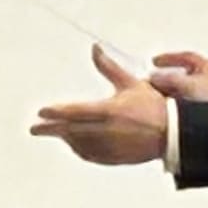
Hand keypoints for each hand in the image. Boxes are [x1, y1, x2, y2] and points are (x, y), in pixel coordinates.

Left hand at [31, 45, 168, 167]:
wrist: (173, 133)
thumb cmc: (153, 105)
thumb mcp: (131, 83)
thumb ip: (109, 68)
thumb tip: (95, 49)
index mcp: (110, 111)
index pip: (75, 112)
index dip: (56, 112)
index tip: (41, 111)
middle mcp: (107, 131)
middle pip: (71, 131)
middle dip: (50, 129)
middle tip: (34, 129)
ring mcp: (110, 147)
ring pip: (78, 144)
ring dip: (65, 138)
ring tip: (54, 131)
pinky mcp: (115, 158)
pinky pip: (90, 155)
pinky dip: (79, 149)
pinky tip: (73, 144)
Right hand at [146, 48, 207, 101]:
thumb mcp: (185, 84)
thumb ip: (168, 78)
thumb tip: (154, 78)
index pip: (187, 57)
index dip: (169, 58)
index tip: (156, 61)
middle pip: (185, 76)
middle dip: (167, 79)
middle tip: (153, 83)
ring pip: (186, 92)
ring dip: (171, 94)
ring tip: (157, 99)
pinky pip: (188, 105)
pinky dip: (177, 106)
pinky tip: (169, 111)